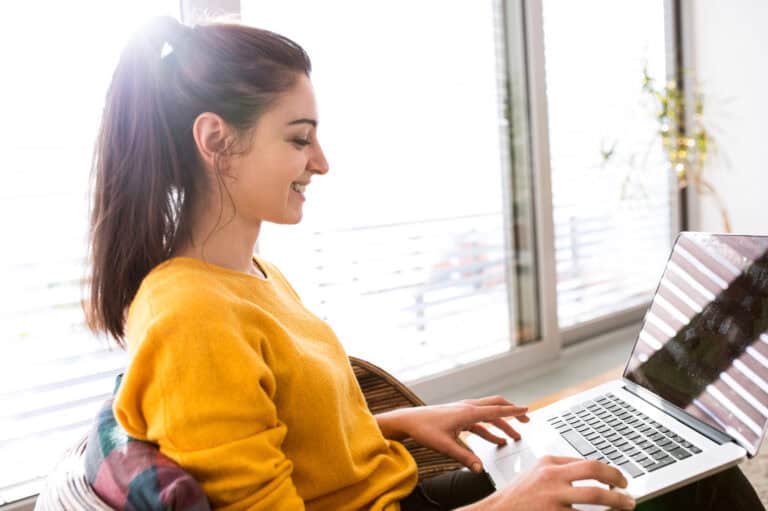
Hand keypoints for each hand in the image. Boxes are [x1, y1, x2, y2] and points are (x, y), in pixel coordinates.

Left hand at [375, 395, 528, 472]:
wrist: (410, 420)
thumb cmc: (424, 429)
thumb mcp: (445, 446)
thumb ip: (464, 458)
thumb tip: (479, 469)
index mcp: (468, 412)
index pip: (496, 410)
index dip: (513, 411)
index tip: (527, 411)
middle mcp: (467, 407)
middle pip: (495, 406)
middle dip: (511, 413)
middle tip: (525, 420)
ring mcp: (463, 410)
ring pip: (488, 414)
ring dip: (501, 424)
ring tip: (512, 437)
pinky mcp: (459, 416)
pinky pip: (479, 421)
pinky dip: (489, 429)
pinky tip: (494, 440)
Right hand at [459, 456, 635, 510]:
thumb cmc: (517, 496)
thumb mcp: (536, 474)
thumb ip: (559, 471)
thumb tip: (589, 473)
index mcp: (549, 462)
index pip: (587, 462)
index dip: (609, 471)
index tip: (619, 479)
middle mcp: (552, 475)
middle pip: (594, 471)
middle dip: (617, 480)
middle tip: (628, 490)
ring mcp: (553, 496)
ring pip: (595, 496)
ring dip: (616, 501)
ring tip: (627, 505)